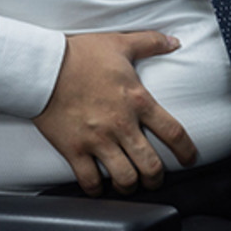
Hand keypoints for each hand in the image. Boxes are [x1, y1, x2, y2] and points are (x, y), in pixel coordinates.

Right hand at [32, 31, 196, 196]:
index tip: (190, 160)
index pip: (173, 133)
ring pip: (124, 178)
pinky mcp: (73, 149)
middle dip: (157, 179)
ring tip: (129, 185)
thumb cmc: (79, 55)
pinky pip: (89, 180)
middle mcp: (121, 125)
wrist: (41, 66)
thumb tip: (175, 41)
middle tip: (155, 180)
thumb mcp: (120, 43)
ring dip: (130, 186)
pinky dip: (96, 190)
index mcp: (138, 101)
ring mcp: (97, 140)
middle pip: (151, 166)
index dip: (186, 151)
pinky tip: (99, 188)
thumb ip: (150, 42)